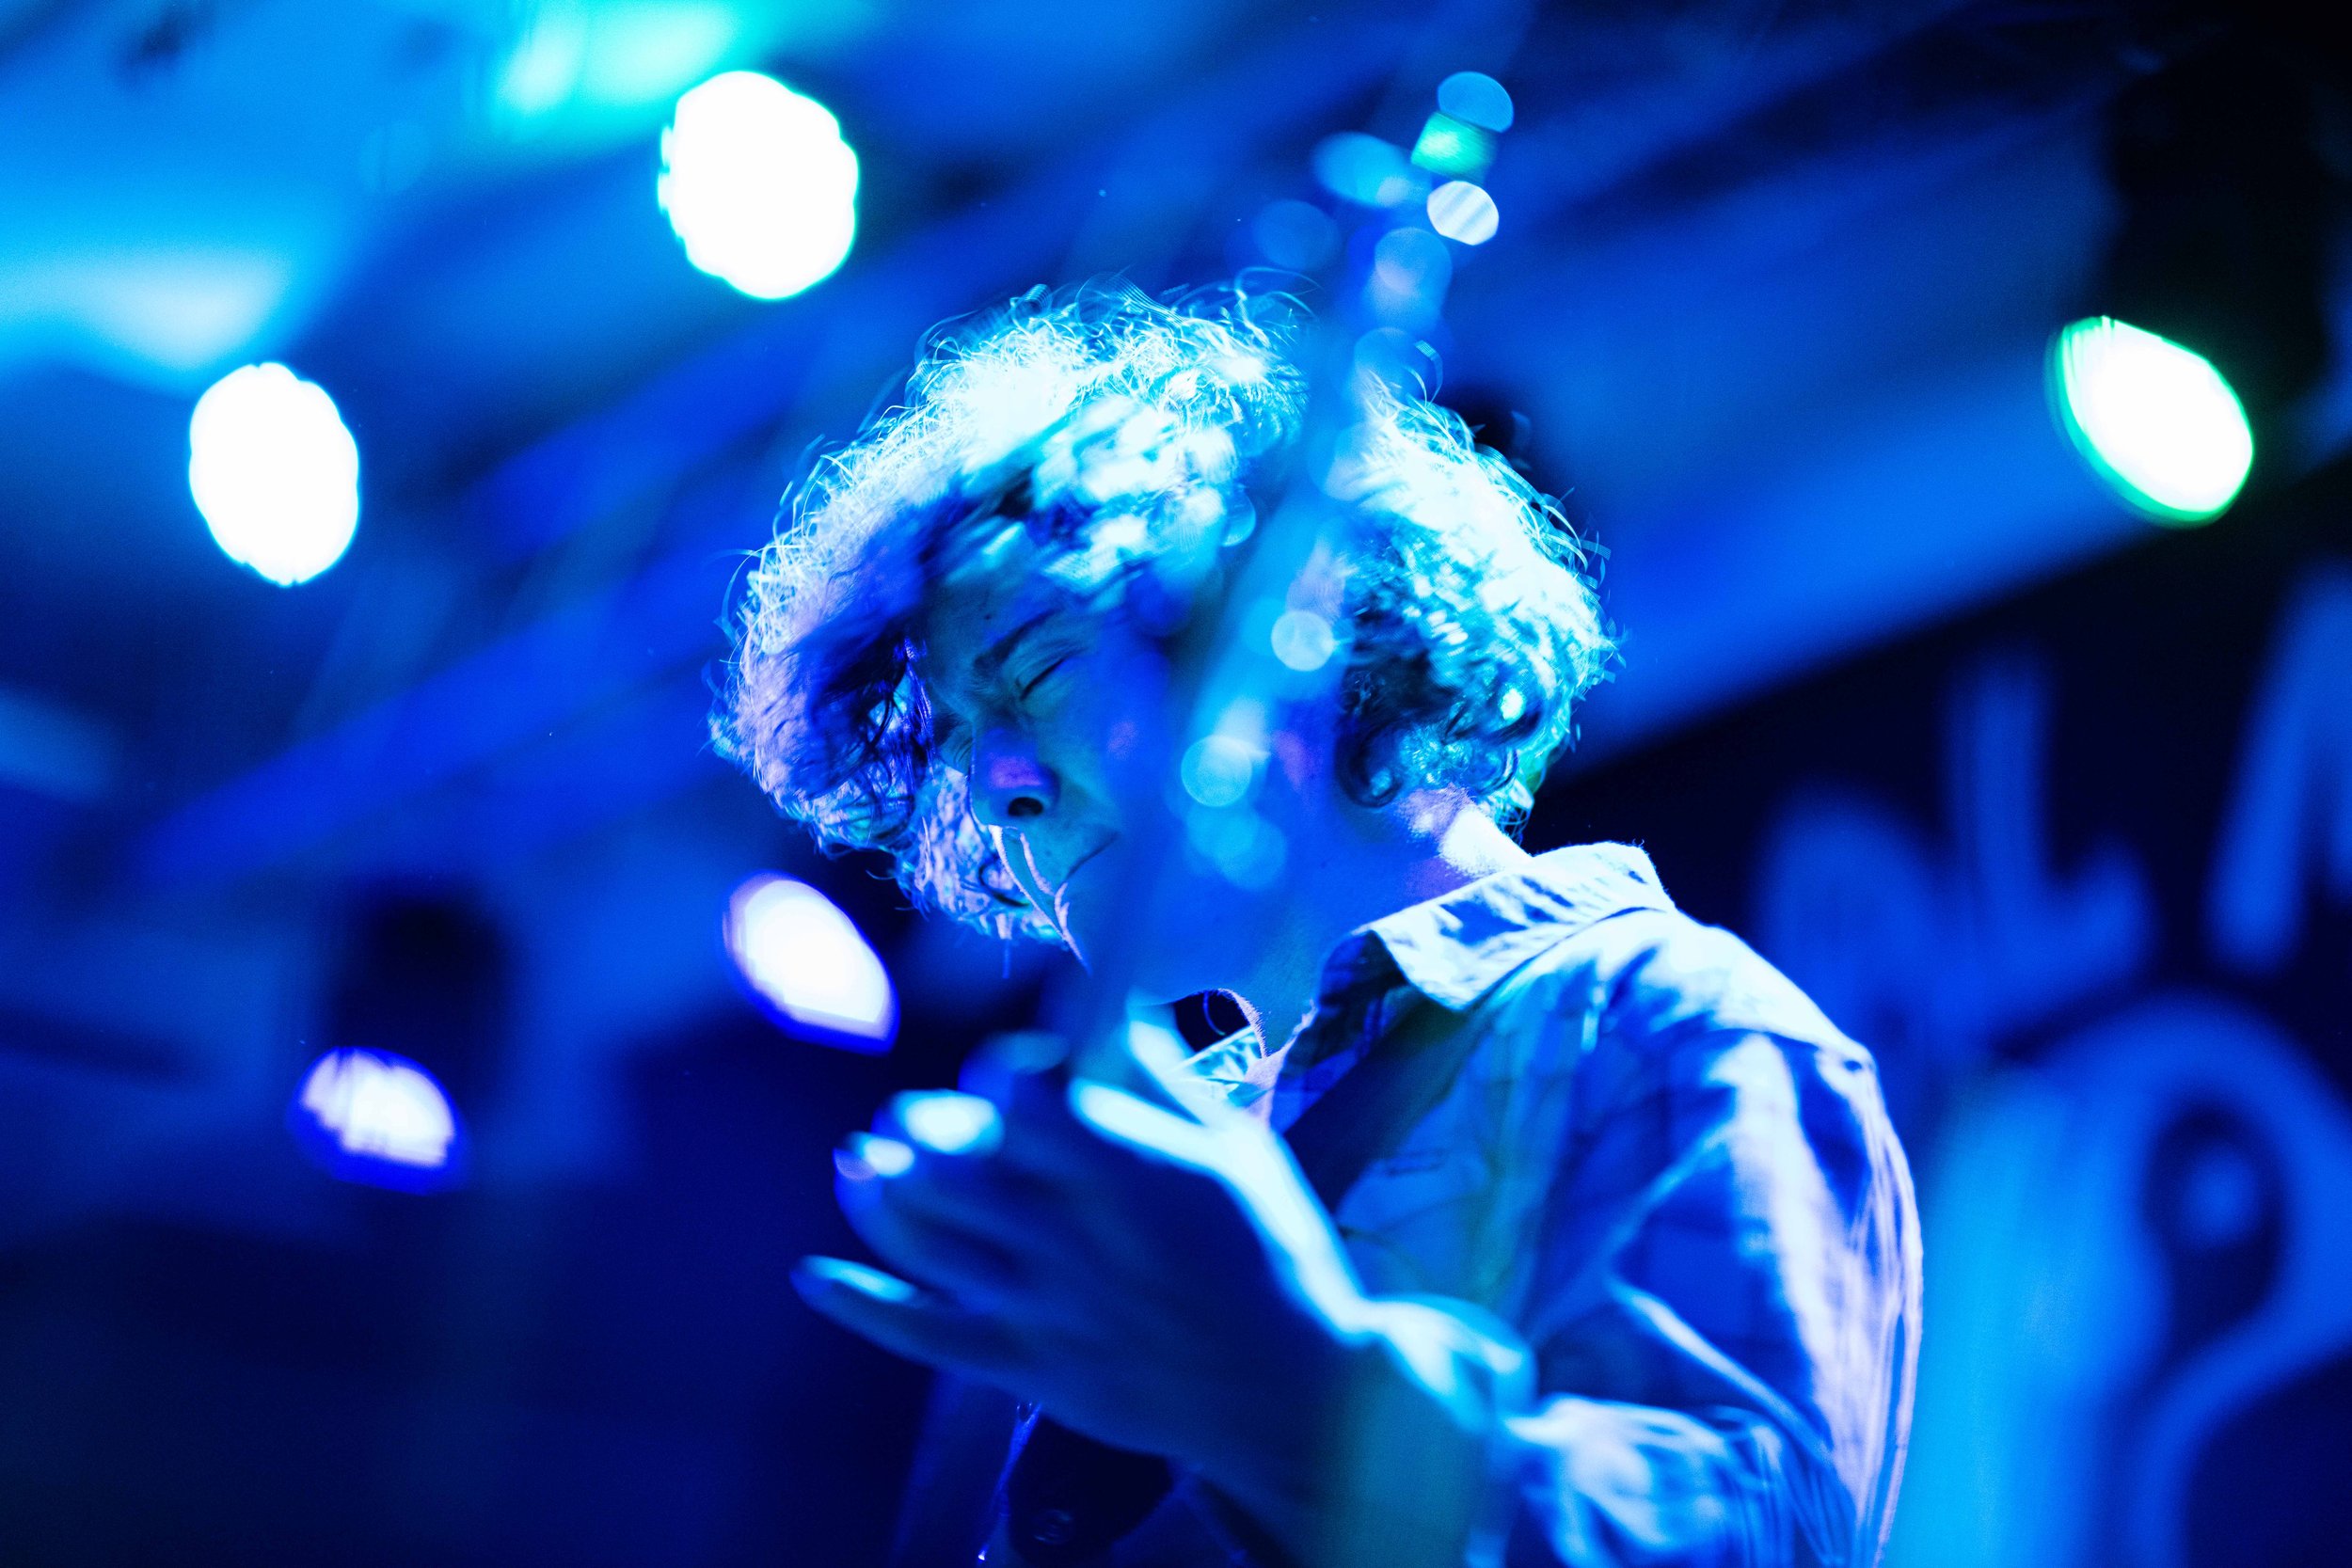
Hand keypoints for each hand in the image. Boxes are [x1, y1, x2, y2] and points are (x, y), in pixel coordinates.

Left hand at [794, 1032, 1370, 1494]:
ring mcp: (1045, 1305)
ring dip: (877, 1193)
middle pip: (952, 1164)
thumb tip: (1114, 1014)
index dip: (1000, 1075)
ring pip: (927, 1237)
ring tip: (860, 1162)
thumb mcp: (1238, 1149)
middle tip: (909, 1120)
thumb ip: (1166, 1083)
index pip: (1017, 1099)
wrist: (1292, 1394)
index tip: (1012, 1078)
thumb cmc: (1273, 1257)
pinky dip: (861, 1302)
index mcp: (1128, 1170)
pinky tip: (813, 1275)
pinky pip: (925, 1331)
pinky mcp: (1029, 1366)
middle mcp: (1074, 1234)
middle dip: (918, 1130)